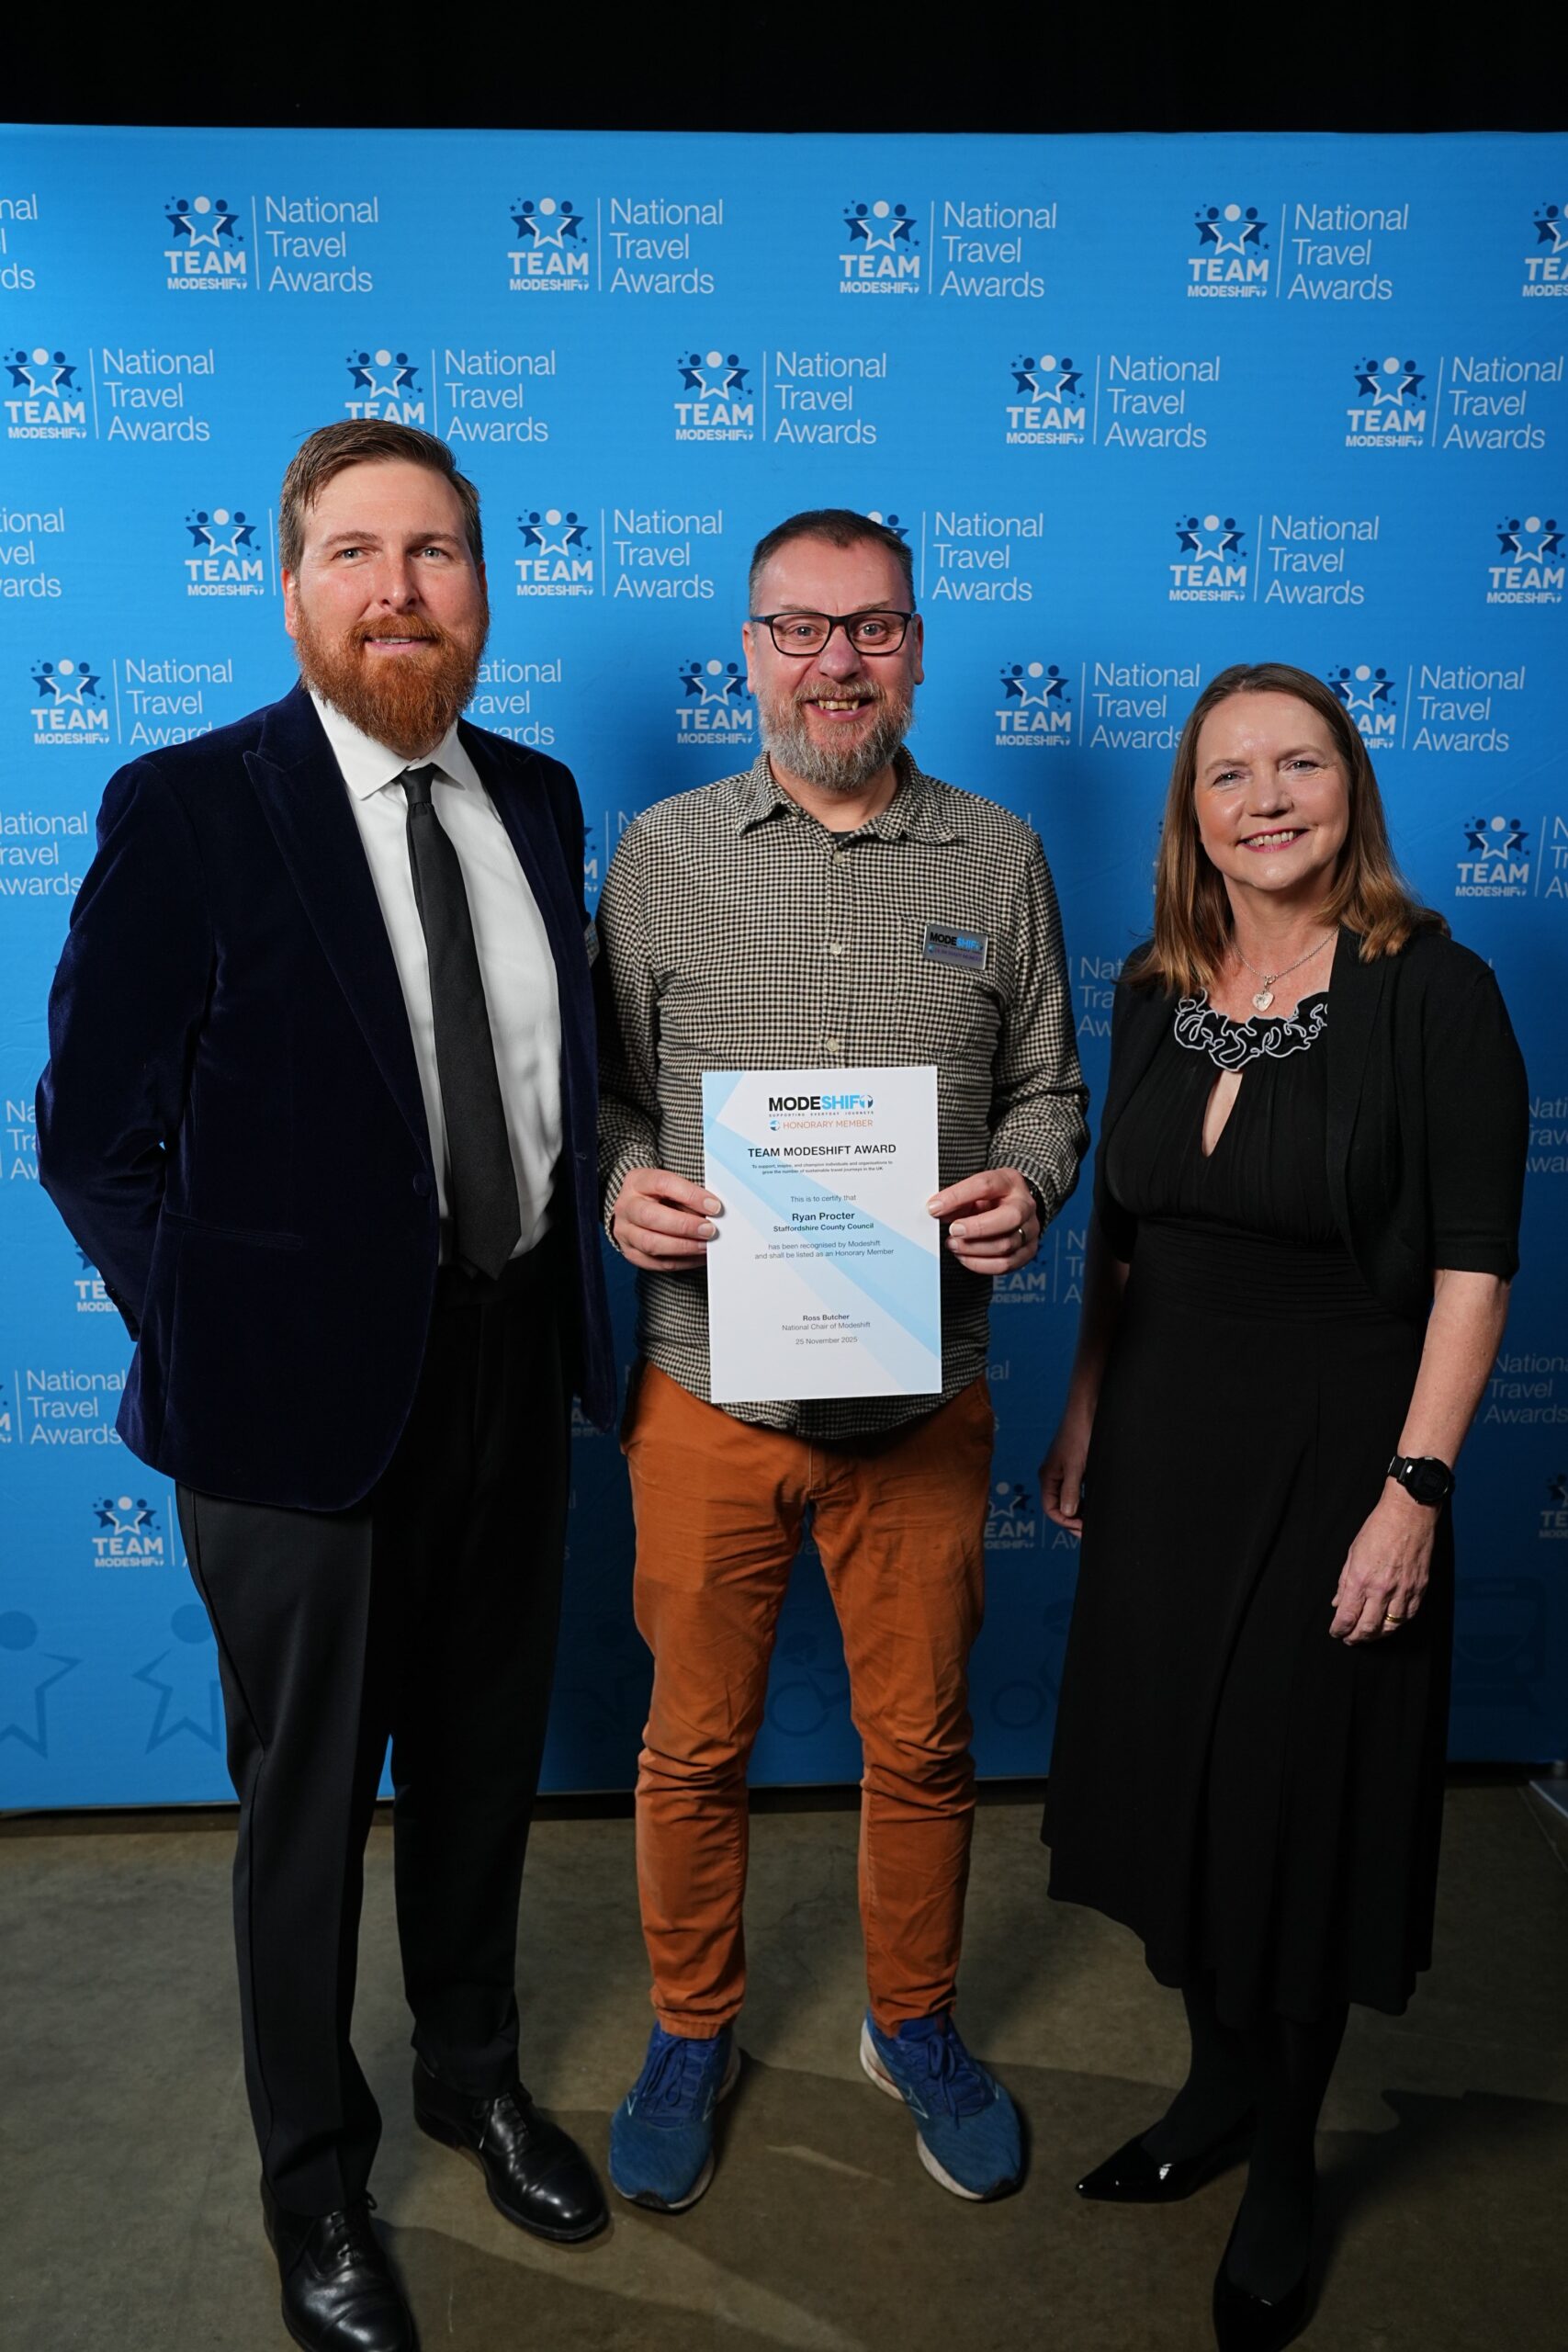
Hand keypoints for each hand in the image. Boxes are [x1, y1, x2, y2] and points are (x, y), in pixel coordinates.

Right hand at [610, 1168, 720, 1271]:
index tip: (714, 1206)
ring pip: (651, 1243)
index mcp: (637, 1181)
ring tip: (705, 1245)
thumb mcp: (672, 1186)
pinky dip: (681, 1262)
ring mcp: (624, 1232)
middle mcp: (626, 1207)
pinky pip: (656, 1262)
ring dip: (683, 1247)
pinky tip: (697, 1256)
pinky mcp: (631, 1253)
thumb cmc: (661, 1195)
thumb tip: (714, 1211)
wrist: (638, 1208)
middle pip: (651, 1217)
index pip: (663, 1184)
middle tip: (709, 1230)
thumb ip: (690, 1196)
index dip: (691, 1195)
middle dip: (685, 1226)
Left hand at [929, 1168, 1039, 1275]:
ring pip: (1005, 1245)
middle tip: (953, 1230)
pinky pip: (1005, 1264)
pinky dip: (980, 1264)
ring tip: (953, 1244)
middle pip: (1009, 1218)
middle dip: (976, 1227)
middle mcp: (1025, 1205)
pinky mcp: (1028, 1251)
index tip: (934, 1207)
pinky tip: (965, 1257)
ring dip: (973, 1248)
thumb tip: (936, 1210)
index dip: (957, 1197)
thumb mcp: (973, 1190)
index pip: (984, 1186)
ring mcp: (1030, 1230)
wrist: (1014, 1206)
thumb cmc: (991, 1197)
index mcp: (1009, 1182)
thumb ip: (957, 1199)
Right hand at [1040, 1411, 1091, 1534]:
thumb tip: (1066, 1514)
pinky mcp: (1076, 1464)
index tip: (1084, 1528)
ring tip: (1093, 1520)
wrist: (1087, 1408)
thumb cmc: (1080, 1433)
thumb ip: (1071, 1491)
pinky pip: (1077, 1488)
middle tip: (1090, 1530)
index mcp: (1048, 1476)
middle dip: (1072, 1520)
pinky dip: (1084, 1498)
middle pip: (1059, 1506)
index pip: (1051, 1509)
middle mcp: (1054, 1475)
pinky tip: (1096, 1502)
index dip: (1066, 1522)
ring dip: (1079, 1510)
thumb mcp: (1076, 1466)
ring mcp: (1064, 1470)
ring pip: (1068, 1498)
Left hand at [1329, 1482, 1436, 1642]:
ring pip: (1390, 1627)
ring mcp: (1403, 1590)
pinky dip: (1397, 1624)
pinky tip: (1389, 1623)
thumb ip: (1344, 1581)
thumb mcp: (1352, 1553)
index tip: (1336, 1632)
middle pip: (1368, 1628)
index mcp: (1361, 1579)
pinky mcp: (1420, 1589)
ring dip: (1377, 1635)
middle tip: (1350, 1638)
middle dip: (1356, 1638)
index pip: (1347, 1616)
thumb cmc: (1378, 1528)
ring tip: (1368, 1635)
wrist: (1409, 1514)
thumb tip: (1337, 1602)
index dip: (1339, 1629)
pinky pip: (1408, 1616)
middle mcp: (1382, 1589)